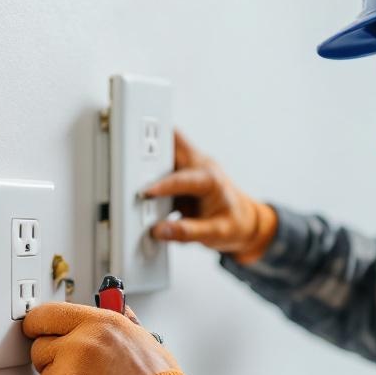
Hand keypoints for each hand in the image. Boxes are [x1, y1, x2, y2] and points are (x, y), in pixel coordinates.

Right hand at [144, 130, 277, 263]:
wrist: (246, 222)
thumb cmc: (235, 224)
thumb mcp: (216, 233)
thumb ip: (187, 232)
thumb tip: (161, 230)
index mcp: (210, 179)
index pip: (182, 178)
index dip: (162, 185)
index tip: (146, 192)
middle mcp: (200, 166)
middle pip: (174, 141)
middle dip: (154, 144)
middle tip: (131, 154)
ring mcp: (191, 168)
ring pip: (167, 149)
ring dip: (150, 156)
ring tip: (130, 168)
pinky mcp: (183, 176)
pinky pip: (164, 166)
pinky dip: (151, 171)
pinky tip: (140, 181)